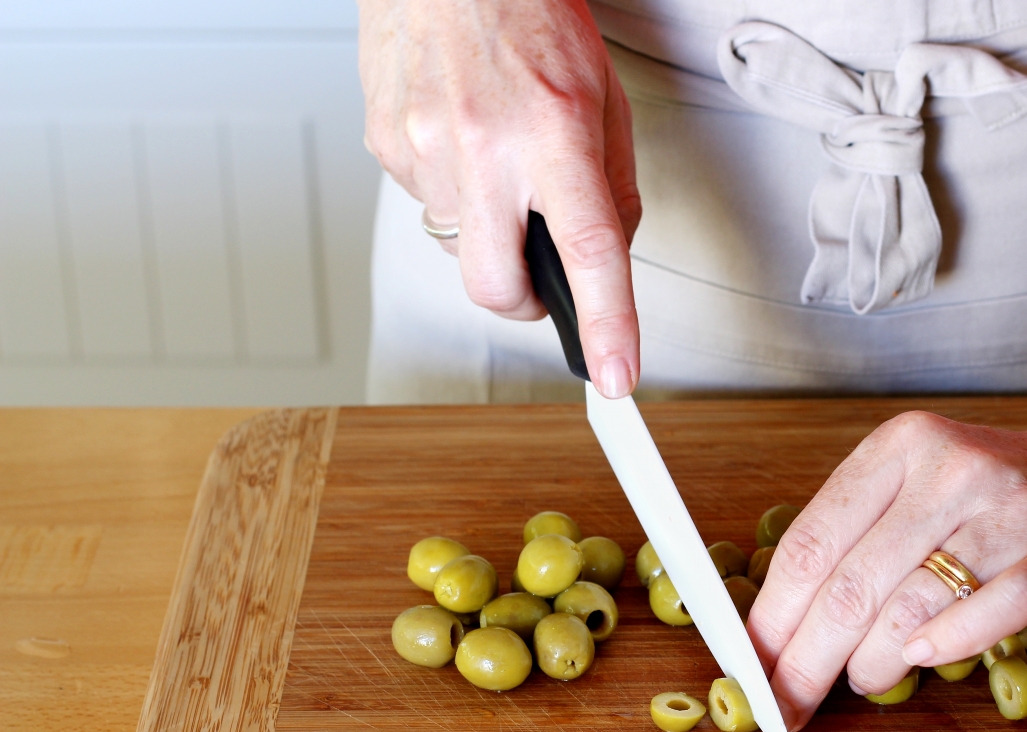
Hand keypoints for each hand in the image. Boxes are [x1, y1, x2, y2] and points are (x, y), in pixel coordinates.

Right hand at [359, 0, 641, 394]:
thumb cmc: (529, 13)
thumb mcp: (602, 96)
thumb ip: (612, 185)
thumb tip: (609, 257)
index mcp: (553, 132)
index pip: (588, 251)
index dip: (606, 325)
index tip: (615, 375)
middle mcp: (484, 146)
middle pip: (497, 288)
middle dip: (523, 301)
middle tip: (541, 273)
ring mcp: (425, 148)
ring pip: (460, 246)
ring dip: (487, 227)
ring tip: (497, 157)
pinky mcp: (385, 144)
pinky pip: (427, 202)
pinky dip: (453, 189)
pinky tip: (461, 137)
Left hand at [747, 408, 1026, 730]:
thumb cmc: (1010, 499)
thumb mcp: (925, 490)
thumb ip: (862, 542)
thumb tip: (780, 631)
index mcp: (902, 449)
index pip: (810, 544)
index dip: (770, 617)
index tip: (749, 670)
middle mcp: (951, 470)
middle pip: (849, 585)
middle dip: (804, 660)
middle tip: (785, 705)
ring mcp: (1012, 511)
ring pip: (910, 603)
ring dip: (870, 661)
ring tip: (862, 681)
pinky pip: (995, 607)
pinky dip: (951, 642)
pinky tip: (923, 661)